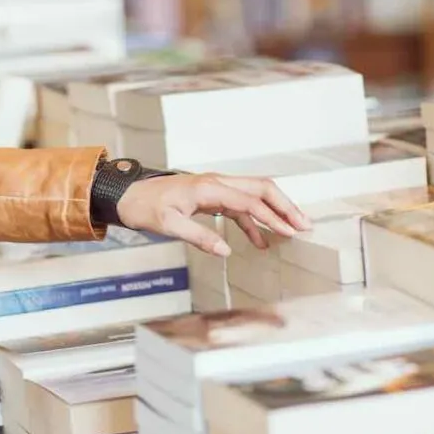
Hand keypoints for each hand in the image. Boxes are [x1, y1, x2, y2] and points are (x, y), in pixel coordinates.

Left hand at [116, 173, 310, 256]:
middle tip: (304, 225)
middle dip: (285, 206)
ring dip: (274, 211)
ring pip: (254, 194)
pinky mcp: (211, 196)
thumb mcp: (169, 226)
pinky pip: (239, 206)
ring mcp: (215, 187)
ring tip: (292, 231)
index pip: (250, 201)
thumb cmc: (145, 207)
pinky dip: (253, 221)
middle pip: (261, 188)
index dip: (273, 217)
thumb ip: (198, 237)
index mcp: (209, 188)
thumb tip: (225, 251)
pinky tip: (259, 240)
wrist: (129, 195)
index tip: (291, 232)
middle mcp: (217, 182)